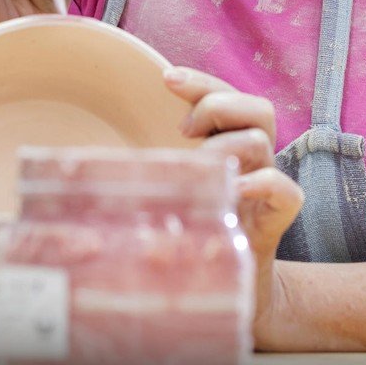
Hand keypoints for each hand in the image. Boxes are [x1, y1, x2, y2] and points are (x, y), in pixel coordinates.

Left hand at [162, 66, 302, 347]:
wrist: (225, 286)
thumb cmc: (189, 229)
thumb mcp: (167, 191)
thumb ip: (147, 170)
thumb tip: (79, 163)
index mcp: (227, 142)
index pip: (224, 95)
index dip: (200, 81)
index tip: (166, 79)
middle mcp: (251, 158)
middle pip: (257, 108)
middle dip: (218, 104)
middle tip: (185, 129)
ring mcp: (264, 186)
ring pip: (263, 140)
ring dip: (228, 143)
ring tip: (200, 166)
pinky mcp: (274, 219)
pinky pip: (286, 190)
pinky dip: (264, 183)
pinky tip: (235, 190)